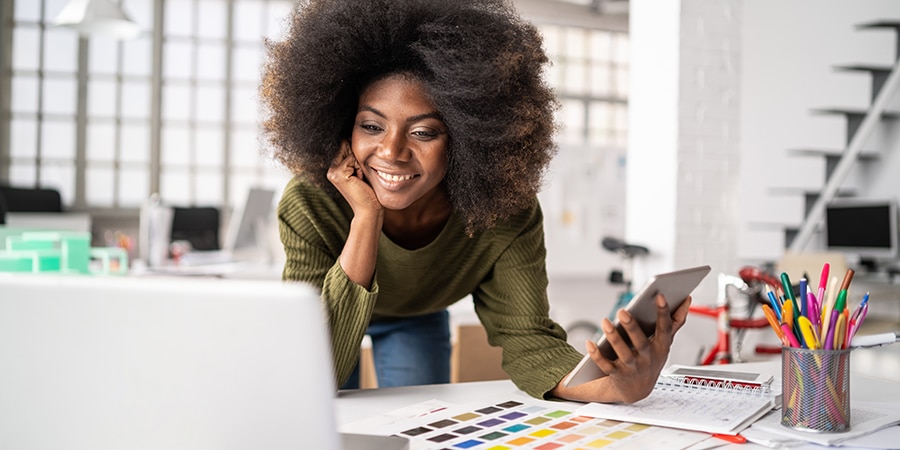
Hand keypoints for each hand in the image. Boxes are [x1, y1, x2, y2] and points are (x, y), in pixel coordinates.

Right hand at [326, 140, 381, 217]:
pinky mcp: (338, 174)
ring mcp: (332, 172)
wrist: (369, 210)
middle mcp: (330, 170)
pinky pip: (352, 160)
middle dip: (358, 159)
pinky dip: (359, 168)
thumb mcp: (361, 171)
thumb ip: (355, 158)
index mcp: (334, 169)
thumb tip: (353, 138)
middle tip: (360, 178)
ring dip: (360, 164)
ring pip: (351, 153)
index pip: (345, 147)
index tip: (360, 172)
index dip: (357, 155)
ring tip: (360, 179)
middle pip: (347, 148)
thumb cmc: (369, 192)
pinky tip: (359, 181)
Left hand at [552, 294, 691, 403]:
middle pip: (640, 342)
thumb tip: (687, 299)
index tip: (659, 295)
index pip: (664, 328)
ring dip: (614, 338)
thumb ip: (676, 321)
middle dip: (632, 327)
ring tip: (605, 322)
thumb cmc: (651, 359)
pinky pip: (605, 365)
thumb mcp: (665, 342)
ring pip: (623, 353)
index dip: (663, 312)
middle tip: (622, 311)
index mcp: (660, 347)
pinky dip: (596, 355)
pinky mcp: (616, 374)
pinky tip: (589, 342)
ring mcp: (632, 367)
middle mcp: (647, 358)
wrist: (637, 391)